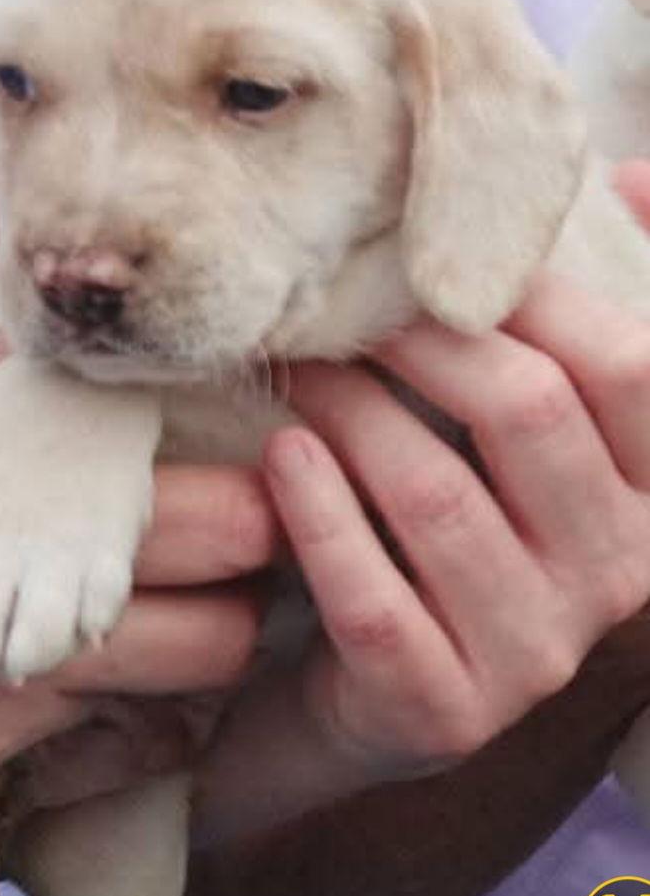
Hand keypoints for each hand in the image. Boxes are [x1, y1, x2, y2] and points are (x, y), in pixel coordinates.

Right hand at [0, 337, 274, 803]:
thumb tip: (58, 361)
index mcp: (26, 526)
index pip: (219, 531)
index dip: (258, 508)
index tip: (251, 483)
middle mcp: (33, 641)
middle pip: (217, 642)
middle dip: (237, 598)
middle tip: (214, 550)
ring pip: (156, 712)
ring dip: (173, 661)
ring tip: (138, 602)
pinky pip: (72, 750)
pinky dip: (93, 707)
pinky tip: (47, 649)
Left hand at [264, 162, 649, 781]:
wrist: (377, 688)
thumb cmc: (453, 529)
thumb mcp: (530, 437)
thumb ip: (582, 328)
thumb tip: (634, 181)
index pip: (629, 366)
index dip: (532, 292)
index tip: (433, 256)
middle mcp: (615, 580)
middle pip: (527, 413)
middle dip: (421, 341)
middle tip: (340, 306)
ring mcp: (533, 657)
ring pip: (437, 497)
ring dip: (353, 412)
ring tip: (296, 369)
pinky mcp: (441, 714)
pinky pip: (373, 599)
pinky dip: (319, 515)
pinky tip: (282, 457)